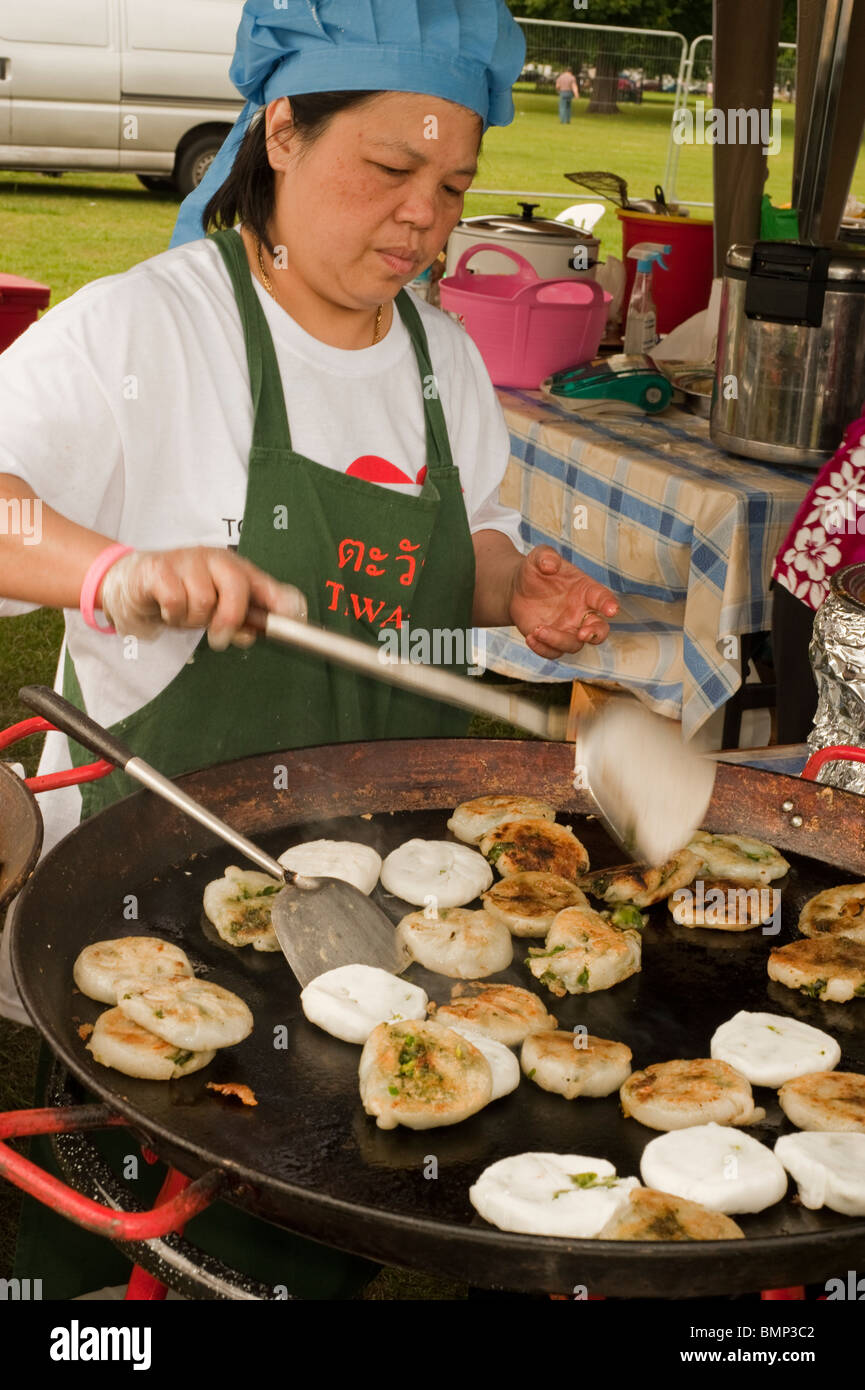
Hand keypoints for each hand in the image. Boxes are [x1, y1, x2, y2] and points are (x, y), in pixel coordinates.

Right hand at [99, 548, 306, 649]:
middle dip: (229, 619)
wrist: (133, 583)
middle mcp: (215, 559)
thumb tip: (255, 633)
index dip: (281, 603)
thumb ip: (242, 622)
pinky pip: (175, 600)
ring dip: (192, 620)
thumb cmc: (182, 596)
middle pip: (236, 587)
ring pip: (203, 600)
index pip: (266, 585)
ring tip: (183, 615)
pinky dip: (172, 614)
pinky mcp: (159, 569)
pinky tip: (167, 610)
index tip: (294, 620)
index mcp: (236, 569)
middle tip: (218, 637)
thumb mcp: (216, 611)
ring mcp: (187, 561)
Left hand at [509, 546, 618, 659]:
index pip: (603, 598)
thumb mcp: (538, 557)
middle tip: (583, 634)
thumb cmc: (536, 570)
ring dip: (559, 641)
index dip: (609, 604)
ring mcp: (568, 630)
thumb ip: (546, 556)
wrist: (517, 588)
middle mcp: (582, 614)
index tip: (612, 610)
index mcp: (586, 591)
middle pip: (599, 630)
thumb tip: (550, 565)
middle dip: (595, 634)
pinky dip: (543, 649)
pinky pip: (553, 653)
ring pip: (574, 645)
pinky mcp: (551, 641)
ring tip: (539, 630)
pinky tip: (530, 637)